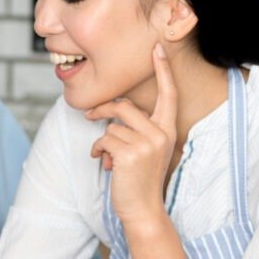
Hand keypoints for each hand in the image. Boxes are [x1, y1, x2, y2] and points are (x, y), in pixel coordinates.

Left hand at [85, 44, 177, 226]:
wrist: (143, 210)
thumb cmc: (140, 179)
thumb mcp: (147, 150)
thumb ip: (139, 129)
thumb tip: (113, 110)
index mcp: (168, 130)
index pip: (168, 94)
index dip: (163, 71)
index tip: (157, 48)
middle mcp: (161, 134)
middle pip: (124, 106)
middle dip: (102, 109)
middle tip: (89, 115)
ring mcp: (147, 144)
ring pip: (111, 126)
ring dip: (102, 140)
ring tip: (106, 156)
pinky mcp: (130, 154)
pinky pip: (103, 139)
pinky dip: (97, 150)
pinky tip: (102, 161)